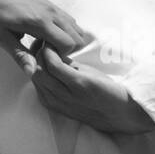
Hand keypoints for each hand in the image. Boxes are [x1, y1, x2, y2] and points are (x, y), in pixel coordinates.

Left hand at [0, 0, 88, 71]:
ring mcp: (51, 5)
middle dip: (66, 50)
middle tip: (43, 54)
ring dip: (65, 39)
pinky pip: (66, 18)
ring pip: (74, 27)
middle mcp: (50, 12)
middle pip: (77, 37)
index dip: (59, 57)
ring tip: (42, 44)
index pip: (68, 44)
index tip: (42, 58)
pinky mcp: (47, 2)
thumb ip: (20, 55)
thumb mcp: (1, 37)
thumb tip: (32, 72)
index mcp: (39, 22)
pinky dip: (62, 30)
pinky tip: (41, 34)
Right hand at [25, 44, 154, 133]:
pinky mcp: (77, 84)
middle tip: (41, 40)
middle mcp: (52, 98)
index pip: (33, 76)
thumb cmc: (98, 97)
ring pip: (39, 68)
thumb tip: (53, 56)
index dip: (33, 59)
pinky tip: (57, 45)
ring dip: (42, 50)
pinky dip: (51, 52)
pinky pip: (54, 64)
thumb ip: (62, 75)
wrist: (121, 112)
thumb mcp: (73, 87)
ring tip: (49, 40)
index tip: (40, 46)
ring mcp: (64, 93)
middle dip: (34, 53)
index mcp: (49, 100)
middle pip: (33, 72)